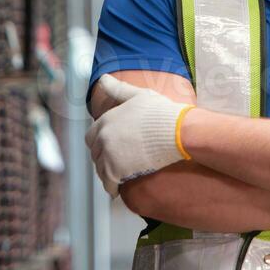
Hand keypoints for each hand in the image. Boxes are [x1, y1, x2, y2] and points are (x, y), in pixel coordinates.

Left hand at [85, 74, 193, 197]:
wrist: (178, 131)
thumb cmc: (163, 113)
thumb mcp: (139, 95)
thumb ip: (119, 89)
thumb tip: (103, 78)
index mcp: (106, 119)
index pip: (91, 136)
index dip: (100, 144)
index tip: (109, 150)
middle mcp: (103, 136)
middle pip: (95, 154)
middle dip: (103, 159)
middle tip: (115, 164)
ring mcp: (108, 154)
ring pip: (101, 169)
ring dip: (107, 174)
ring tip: (118, 177)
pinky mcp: (117, 170)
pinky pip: (108, 183)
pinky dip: (111, 188)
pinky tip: (116, 190)